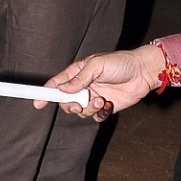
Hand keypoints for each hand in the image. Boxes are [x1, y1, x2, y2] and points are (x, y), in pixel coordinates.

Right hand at [36, 45, 161, 118]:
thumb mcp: (97, 66)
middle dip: (69, 106)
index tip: (37, 102)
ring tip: (100, 101)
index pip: (57, 83)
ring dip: (88, 109)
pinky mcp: (104, 107)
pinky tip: (107, 105)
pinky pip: (94, 117)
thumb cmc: (120, 63)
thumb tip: (62, 89)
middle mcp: (83, 86)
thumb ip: (79, 78)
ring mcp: (92, 97)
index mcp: (77, 73)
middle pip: (66, 101)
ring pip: (80, 111)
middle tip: (78, 105)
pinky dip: (98, 114)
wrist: (142, 73)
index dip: (45, 92)